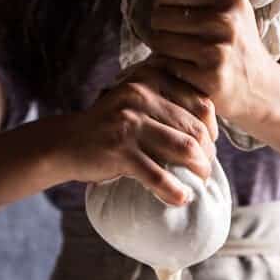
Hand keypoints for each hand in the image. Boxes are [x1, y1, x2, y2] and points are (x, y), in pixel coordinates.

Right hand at [66, 71, 215, 205]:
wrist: (67, 142)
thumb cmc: (111, 126)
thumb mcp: (136, 101)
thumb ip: (166, 102)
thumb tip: (210, 128)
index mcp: (150, 80)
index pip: (201, 103)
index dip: (212, 129)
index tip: (210, 146)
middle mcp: (141, 96)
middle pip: (196, 128)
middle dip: (208, 154)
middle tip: (206, 170)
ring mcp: (130, 123)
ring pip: (184, 149)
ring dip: (199, 170)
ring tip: (200, 182)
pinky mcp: (120, 151)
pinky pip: (158, 175)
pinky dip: (174, 191)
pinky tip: (181, 199)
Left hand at [149, 0, 272, 126]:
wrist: (261, 90)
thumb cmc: (237, 48)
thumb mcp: (231, 12)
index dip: (162, 4)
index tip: (170, 17)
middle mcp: (225, 21)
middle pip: (160, 16)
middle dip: (159, 29)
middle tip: (170, 41)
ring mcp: (217, 51)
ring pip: (160, 41)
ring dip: (160, 51)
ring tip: (174, 56)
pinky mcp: (209, 78)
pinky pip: (166, 66)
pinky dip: (166, 70)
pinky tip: (178, 73)